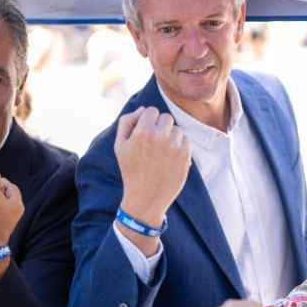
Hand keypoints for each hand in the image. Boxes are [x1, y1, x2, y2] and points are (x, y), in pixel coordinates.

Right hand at [115, 106, 191, 226]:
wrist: (146, 197)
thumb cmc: (131, 170)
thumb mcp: (120, 145)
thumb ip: (127, 122)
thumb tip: (143, 109)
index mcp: (143, 132)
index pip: (151, 110)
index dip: (147, 121)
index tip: (144, 134)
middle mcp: (160, 137)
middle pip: (166, 117)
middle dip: (160, 127)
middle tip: (153, 143)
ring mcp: (175, 146)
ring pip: (177, 129)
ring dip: (171, 137)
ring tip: (161, 153)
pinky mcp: (186, 156)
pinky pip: (186, 140)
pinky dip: (180, 146)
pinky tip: (170, 158)